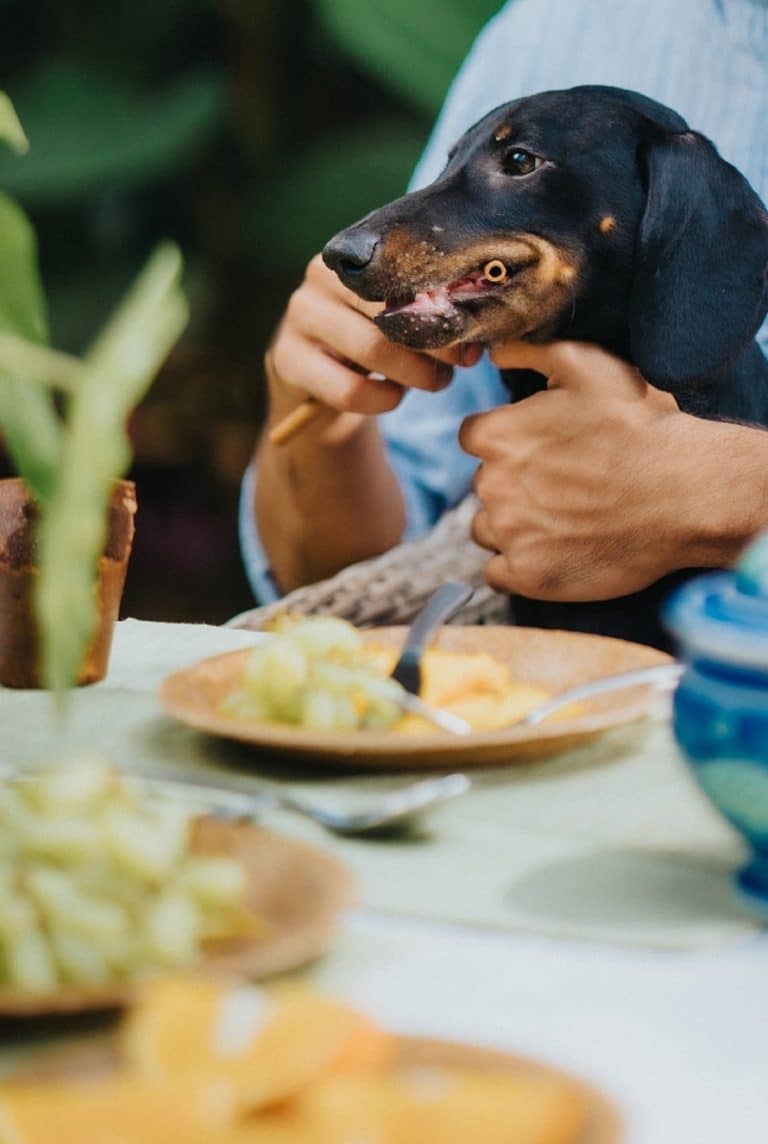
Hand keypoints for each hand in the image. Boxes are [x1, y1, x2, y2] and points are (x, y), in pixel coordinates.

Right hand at [268, 255, 481, 416]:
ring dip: (416, 375)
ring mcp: (299, 316)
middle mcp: (319, 276)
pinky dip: (383, 400)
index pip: (404, 271)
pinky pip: (349, 389)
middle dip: (436, 343)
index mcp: (354, 254)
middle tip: (461, 364)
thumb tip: (484, 319)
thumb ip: (431, 307)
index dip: (444, 304)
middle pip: (391, 309)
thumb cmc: (375, 340)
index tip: (472, 331)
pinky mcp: (286, 360)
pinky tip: (393, 397)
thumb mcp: (399, 317)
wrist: (318, 384)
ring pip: (373, 349)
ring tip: (437, 382)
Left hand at [458, 340, 694, 600]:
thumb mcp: (588, 366)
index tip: (542, 448)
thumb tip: (495, 352)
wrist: (685, 493)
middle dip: (515, 482)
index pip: (475, 438)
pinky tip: (554, 551)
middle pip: (486, 484)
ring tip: (563, 518)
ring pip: (488, 529)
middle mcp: (492, 486)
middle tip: (565, 484)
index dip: (509, 441)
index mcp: (496, 435)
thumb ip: (530, 351)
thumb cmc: (640, 426)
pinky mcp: (527, 575)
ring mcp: (509, 534)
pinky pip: (498, 574)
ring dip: (514, 525)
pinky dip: (520, 565)